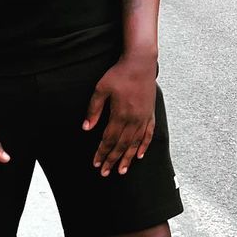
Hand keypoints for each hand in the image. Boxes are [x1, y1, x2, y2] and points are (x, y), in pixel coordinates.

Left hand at [82, 54, 156, 176]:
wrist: (140, 63)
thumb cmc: (119, 74)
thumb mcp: (101, 89)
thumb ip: (94, 110)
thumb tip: (86, 128)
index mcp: (120, 114)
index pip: (109, 139)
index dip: (102, 153)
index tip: (96, 163)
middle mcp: (133, 119)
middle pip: (121, 145)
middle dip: (112, 160)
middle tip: (105, 173)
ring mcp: (143, 118)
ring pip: (135, 144)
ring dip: (127, 158)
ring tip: (121, 171)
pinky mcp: (150, 114)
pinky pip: (148, 135)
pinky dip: (144, 146)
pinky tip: (140, 156)